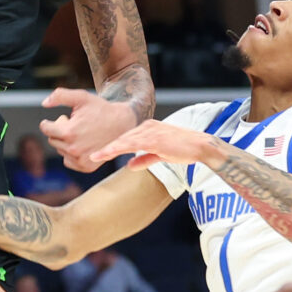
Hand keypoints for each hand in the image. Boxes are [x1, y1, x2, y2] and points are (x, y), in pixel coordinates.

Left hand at [41, 88, 139, 171]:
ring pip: (60, 150)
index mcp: (69, 132)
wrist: (122, 123)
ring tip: (82, 133)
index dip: (51, 121)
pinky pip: (68, 161)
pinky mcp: (86, 167)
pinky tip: (83, 144)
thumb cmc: (101, 109)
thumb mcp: (81, 97)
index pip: (46, 128)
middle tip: (75, 124)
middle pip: (52, 140)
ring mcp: (80, 160)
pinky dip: (71, 153)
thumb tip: (44, 103)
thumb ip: (60, 96)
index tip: (62, 118)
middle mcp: (73, 149)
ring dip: (66, 142)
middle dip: (60, 131)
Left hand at [83, 118, 217, 170]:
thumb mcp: (160, 154)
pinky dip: (118, 149)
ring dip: (109, 149)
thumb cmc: (184, 149)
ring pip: (124, 140)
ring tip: (95, 156)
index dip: (112, 145)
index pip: (126, 137)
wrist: (201, 146)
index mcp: (148, 128)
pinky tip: (109, 153)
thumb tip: (129, 165)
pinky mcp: (154, 139)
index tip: (99, 152)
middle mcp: (147, 127)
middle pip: (121, 137)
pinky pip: (132, 144)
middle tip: (90, 154)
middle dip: (106, 146)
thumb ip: (144, 158)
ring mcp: (150, 132)